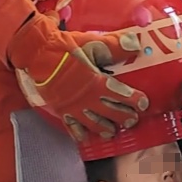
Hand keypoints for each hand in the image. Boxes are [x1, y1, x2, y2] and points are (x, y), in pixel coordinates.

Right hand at [10, 12, 149, 141]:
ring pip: (93, 124)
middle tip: (133, 121)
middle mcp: (86, 99)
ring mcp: (73, 107)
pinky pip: (71, 127)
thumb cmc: (65, 48)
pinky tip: (85, 138)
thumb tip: (135, 45)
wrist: (37, 54)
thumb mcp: (92, 43)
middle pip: (110, 113)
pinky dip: (79, 134)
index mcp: (96, 83)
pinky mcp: (60, 109)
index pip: (121, 95)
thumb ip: (114, 46)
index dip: (134, 100)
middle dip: (123, 118)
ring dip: (105, 129)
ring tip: (112, 132)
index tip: (144, 104)